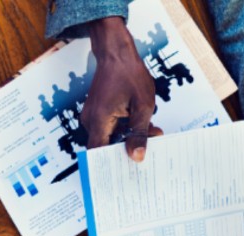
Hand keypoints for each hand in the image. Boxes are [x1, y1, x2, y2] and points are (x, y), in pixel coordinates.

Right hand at [84, 16, 160, 160]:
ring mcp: (93, 115)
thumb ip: (139, 133)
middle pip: (106, 146)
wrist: (117, 53)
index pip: (98, 153)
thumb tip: (136, 157)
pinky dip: (124, 127)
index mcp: (99, 121)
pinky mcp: (98, 111)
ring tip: (152, 131)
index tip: (124, 173)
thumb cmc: (129, 74)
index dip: (109, 166)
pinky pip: (109, 126)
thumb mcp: (142, 106)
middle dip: (127, 148)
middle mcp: (91, 120)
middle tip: (150, 147)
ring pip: (110, 136)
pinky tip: (141, 123)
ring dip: (129, 136)